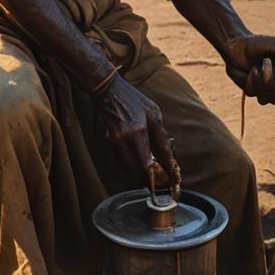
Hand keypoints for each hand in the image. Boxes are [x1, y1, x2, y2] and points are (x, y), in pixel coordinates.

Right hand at [94, 76, 180, 191]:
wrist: (107, 90)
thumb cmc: (133, 100)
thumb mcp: (154, 115)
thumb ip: (162, 139)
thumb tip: (170, 159)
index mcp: (137, 132)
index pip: (146, 167)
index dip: (154, 179)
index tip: (162, 184)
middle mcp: (122, 141)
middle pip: (134, 174)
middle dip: (146, 181)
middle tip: (156, 182)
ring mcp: (110, 143)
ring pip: (124, 172)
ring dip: (136, 177)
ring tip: (147, 176)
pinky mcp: (104, 144)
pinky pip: (116, 164)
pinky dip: (127, 170)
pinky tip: (135, 167)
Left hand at [224, 35, 274, 104]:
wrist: (237, 46)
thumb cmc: (260, 43)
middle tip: (271, 66)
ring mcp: (270, 90)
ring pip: (272, 99)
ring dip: (263, 79)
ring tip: (258, 64)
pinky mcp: (256, 92)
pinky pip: (256, 94)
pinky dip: (252, 80)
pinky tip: (251, 70)